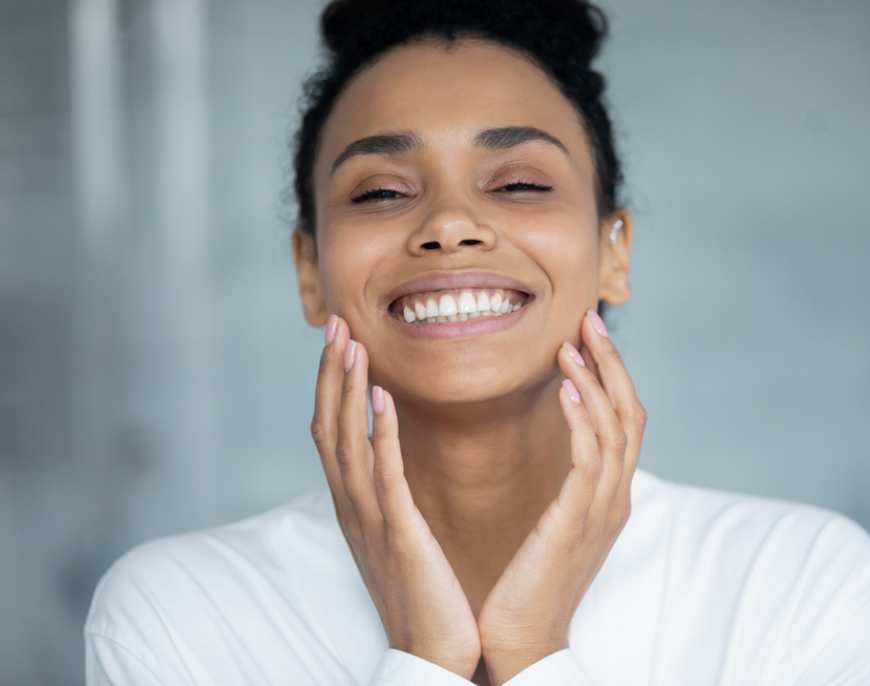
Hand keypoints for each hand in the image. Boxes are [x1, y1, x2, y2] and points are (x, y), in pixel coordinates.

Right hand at [310, 315, 480, 677]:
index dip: (331, 385)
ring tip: (352, 345)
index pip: (332, 433)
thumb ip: (388, 493)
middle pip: (328, 427)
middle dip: (330, 374)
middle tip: (335, 324)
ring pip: (347, 443)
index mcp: (354, 505)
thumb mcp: (397, 534)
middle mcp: (352, 507)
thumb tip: (388, 452)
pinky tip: (383, 399)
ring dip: (347, 390)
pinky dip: (380, 434)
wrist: (431, 653)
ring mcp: (370, 520)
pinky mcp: (397, 534)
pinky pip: (384, 476)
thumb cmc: (421, 593)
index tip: (340, 341)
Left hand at [477, 309, 646, 683]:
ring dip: (595, 380)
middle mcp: (616, 498)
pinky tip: (563, 388)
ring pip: (615, 428)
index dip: (611, 375)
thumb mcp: (556, 524)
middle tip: (589, 320)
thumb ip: (567, 487)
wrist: (522, 641)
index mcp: (610, 497)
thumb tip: (559, 447)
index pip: (624, 421)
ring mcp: (602, 510)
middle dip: (612, 364)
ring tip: (572, 343)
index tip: (587, 337)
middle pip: (630, 414)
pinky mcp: (577, 522)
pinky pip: (589, 459)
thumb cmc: (530, 582)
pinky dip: (581, 418)